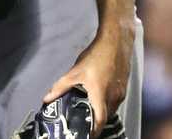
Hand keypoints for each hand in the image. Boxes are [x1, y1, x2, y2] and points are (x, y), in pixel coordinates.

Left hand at [43, 23, 132, 137]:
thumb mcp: (75, 71)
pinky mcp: (123, 87)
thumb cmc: (96, 56)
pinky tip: (98, 96)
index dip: (94, 131)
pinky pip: (115, 101)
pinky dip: (106, 103)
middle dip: (95, 121)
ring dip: (101, 111)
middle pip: (105, 116)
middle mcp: (113, 97)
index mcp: (101, 95)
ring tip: (89, 109)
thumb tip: (48, 98)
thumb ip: (61, 87)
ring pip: (111, 109)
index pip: (100, 120)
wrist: (115, 42)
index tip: (88, 135)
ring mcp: (120, 92)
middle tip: (84, 122)